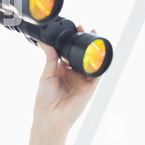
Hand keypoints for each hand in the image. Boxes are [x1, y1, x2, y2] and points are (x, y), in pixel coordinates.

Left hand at [28, 25, 100, 144]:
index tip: (73, 30)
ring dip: (93, 50)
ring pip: (90, 63)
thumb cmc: (45, 99)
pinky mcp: (90, 88)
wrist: (50, 116)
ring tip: (94, 36)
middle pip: (80, 56)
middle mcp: (73, 74)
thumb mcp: (46, 75)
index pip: (68, 53)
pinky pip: (97, 75)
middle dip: (84, 42)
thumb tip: (46, 43)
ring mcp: (82, 81)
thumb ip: (50, 58)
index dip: (71, 42)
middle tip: (85, 28)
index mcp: (61, 71)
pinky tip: (100, 54)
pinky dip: (99, 65)